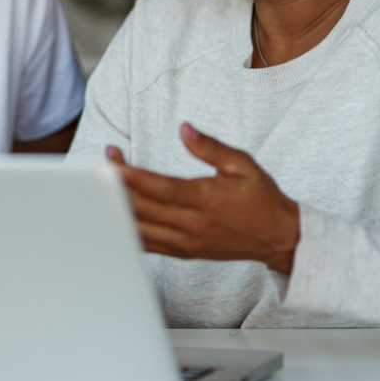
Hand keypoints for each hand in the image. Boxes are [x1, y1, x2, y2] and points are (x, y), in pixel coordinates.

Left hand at [106, 123, 300, 274]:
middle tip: (102, 165)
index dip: (135, 178)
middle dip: (119, 186)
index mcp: (207, 200)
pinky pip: (147, 244)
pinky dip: (127, 230)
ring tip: (102, 186)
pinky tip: (113, 214)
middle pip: (144, 208)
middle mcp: (192, 225)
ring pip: (141, 229)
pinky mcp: (182, 253)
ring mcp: (185, 243)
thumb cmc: (261, 198)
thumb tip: (184, 128)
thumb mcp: (243, 164)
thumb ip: (210, 147)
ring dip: (118, 208)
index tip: (113, 163)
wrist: (277, 238)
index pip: (162, 189)